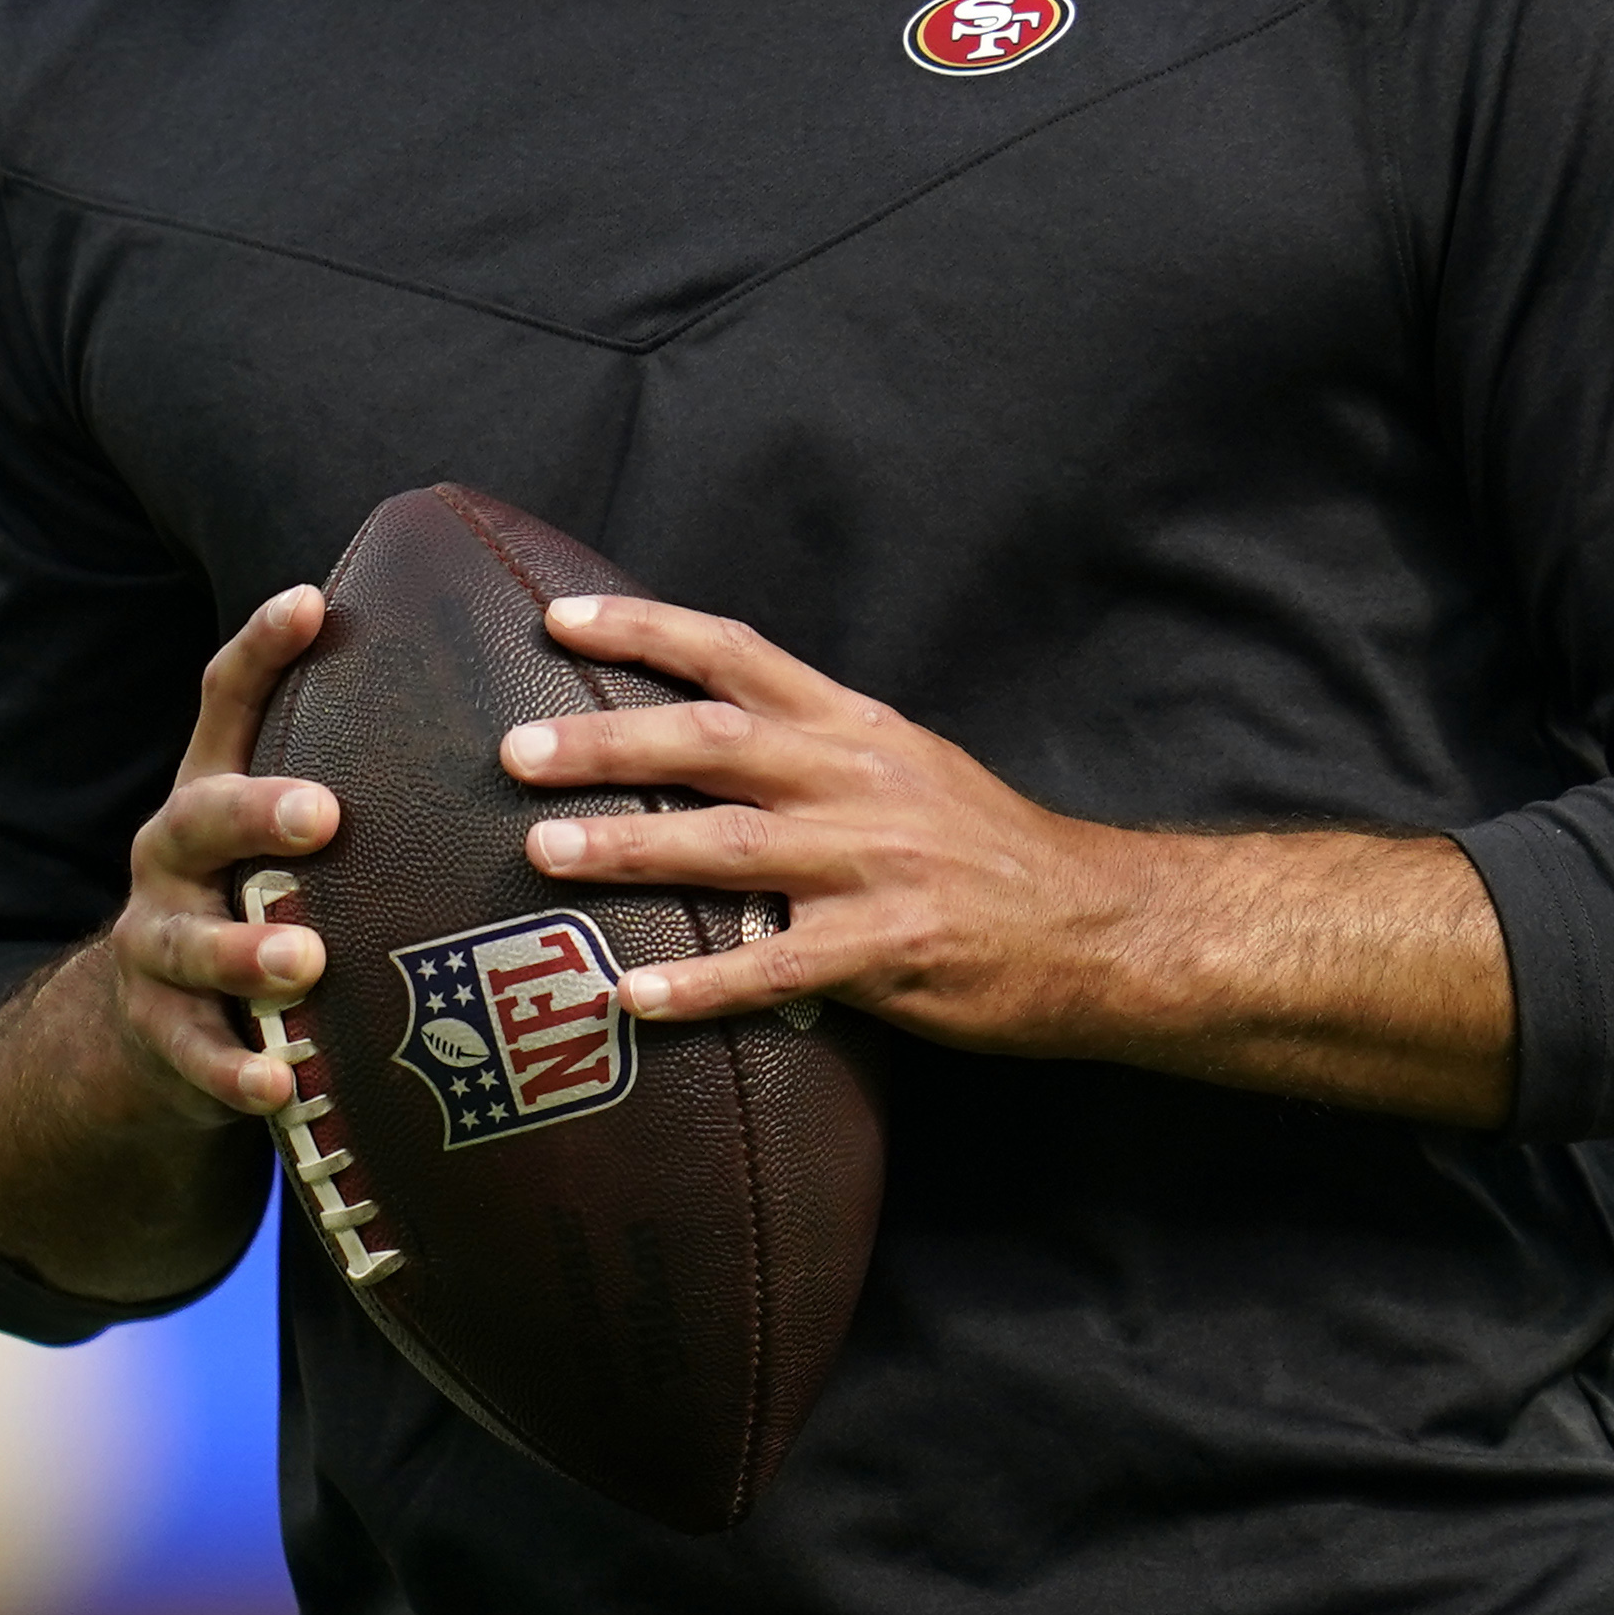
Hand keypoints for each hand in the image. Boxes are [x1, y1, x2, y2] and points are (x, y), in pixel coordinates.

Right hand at [0, 582, 350, 1301]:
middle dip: (257, 812)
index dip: (261, 649)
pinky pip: (195, 1055)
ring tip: (304, 960)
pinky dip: (235, 1072)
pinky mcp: (161, 1034)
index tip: (311, 601)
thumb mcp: (289, 834)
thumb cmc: (269, 897)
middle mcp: (173, 854)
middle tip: (322, 814)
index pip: (227, 702)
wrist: (158, 1025)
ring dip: (246, 953)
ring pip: (192, 944)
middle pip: (201, 818)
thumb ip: (365, 778)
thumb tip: (520, 709)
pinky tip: (278, 1086)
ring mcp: (158, 943)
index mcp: (214, 787)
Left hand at [498, 594, 1513, 1124]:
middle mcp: (859, 780)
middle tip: (511, 747)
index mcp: (858, 727)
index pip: (737, 654)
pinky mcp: (890, 953)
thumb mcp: (908, 768)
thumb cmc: (990, 854)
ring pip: (730, 847)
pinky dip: (699, 984)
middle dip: (606, 740)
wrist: (1101, 926)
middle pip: (713, 743)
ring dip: (629, 847)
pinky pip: (776, 969)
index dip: (646, 629)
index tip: (557, 616)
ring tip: (541, 851)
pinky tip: (632, 997)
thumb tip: (695, 747)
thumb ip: (811, 755)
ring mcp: (875, 866)